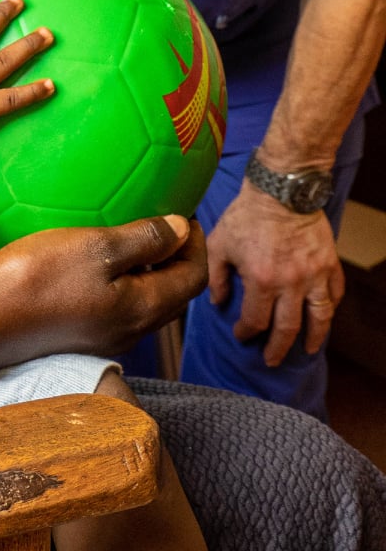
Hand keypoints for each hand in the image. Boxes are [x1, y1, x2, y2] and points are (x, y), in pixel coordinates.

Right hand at [0, 214, 207, 363]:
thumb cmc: (37, 279)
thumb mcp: (94, 246)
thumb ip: (143, 238)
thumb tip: (180, 228)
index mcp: (143, 307)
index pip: (193, 277)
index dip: (197, 243)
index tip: (184, 212)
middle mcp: (132, 329)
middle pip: (175, 294)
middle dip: (179, 258)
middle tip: (166, 223)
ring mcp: (105, 336)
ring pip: (147, 303)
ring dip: (152, 271)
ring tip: (135, 239)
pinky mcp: (80, 336)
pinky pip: (120, 307)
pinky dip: (126, 282)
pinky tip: (98, 264)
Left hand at [207, 183, 344, 365]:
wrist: (281, 189)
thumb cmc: (246, 215)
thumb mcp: (220, 244)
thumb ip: (215, 277)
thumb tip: (218, 302)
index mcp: (262, 281)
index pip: (256, 320)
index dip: (247, 332)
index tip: (241, 334)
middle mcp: (291, 284)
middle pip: (288, 328)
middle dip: (278, 349)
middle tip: (272, 360)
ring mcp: (315, 275)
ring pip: (320, 316)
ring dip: (314, 337)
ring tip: (309, 349)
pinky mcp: (329, 263)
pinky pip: (335, 292)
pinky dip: (331, 306)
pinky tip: (324, 315)